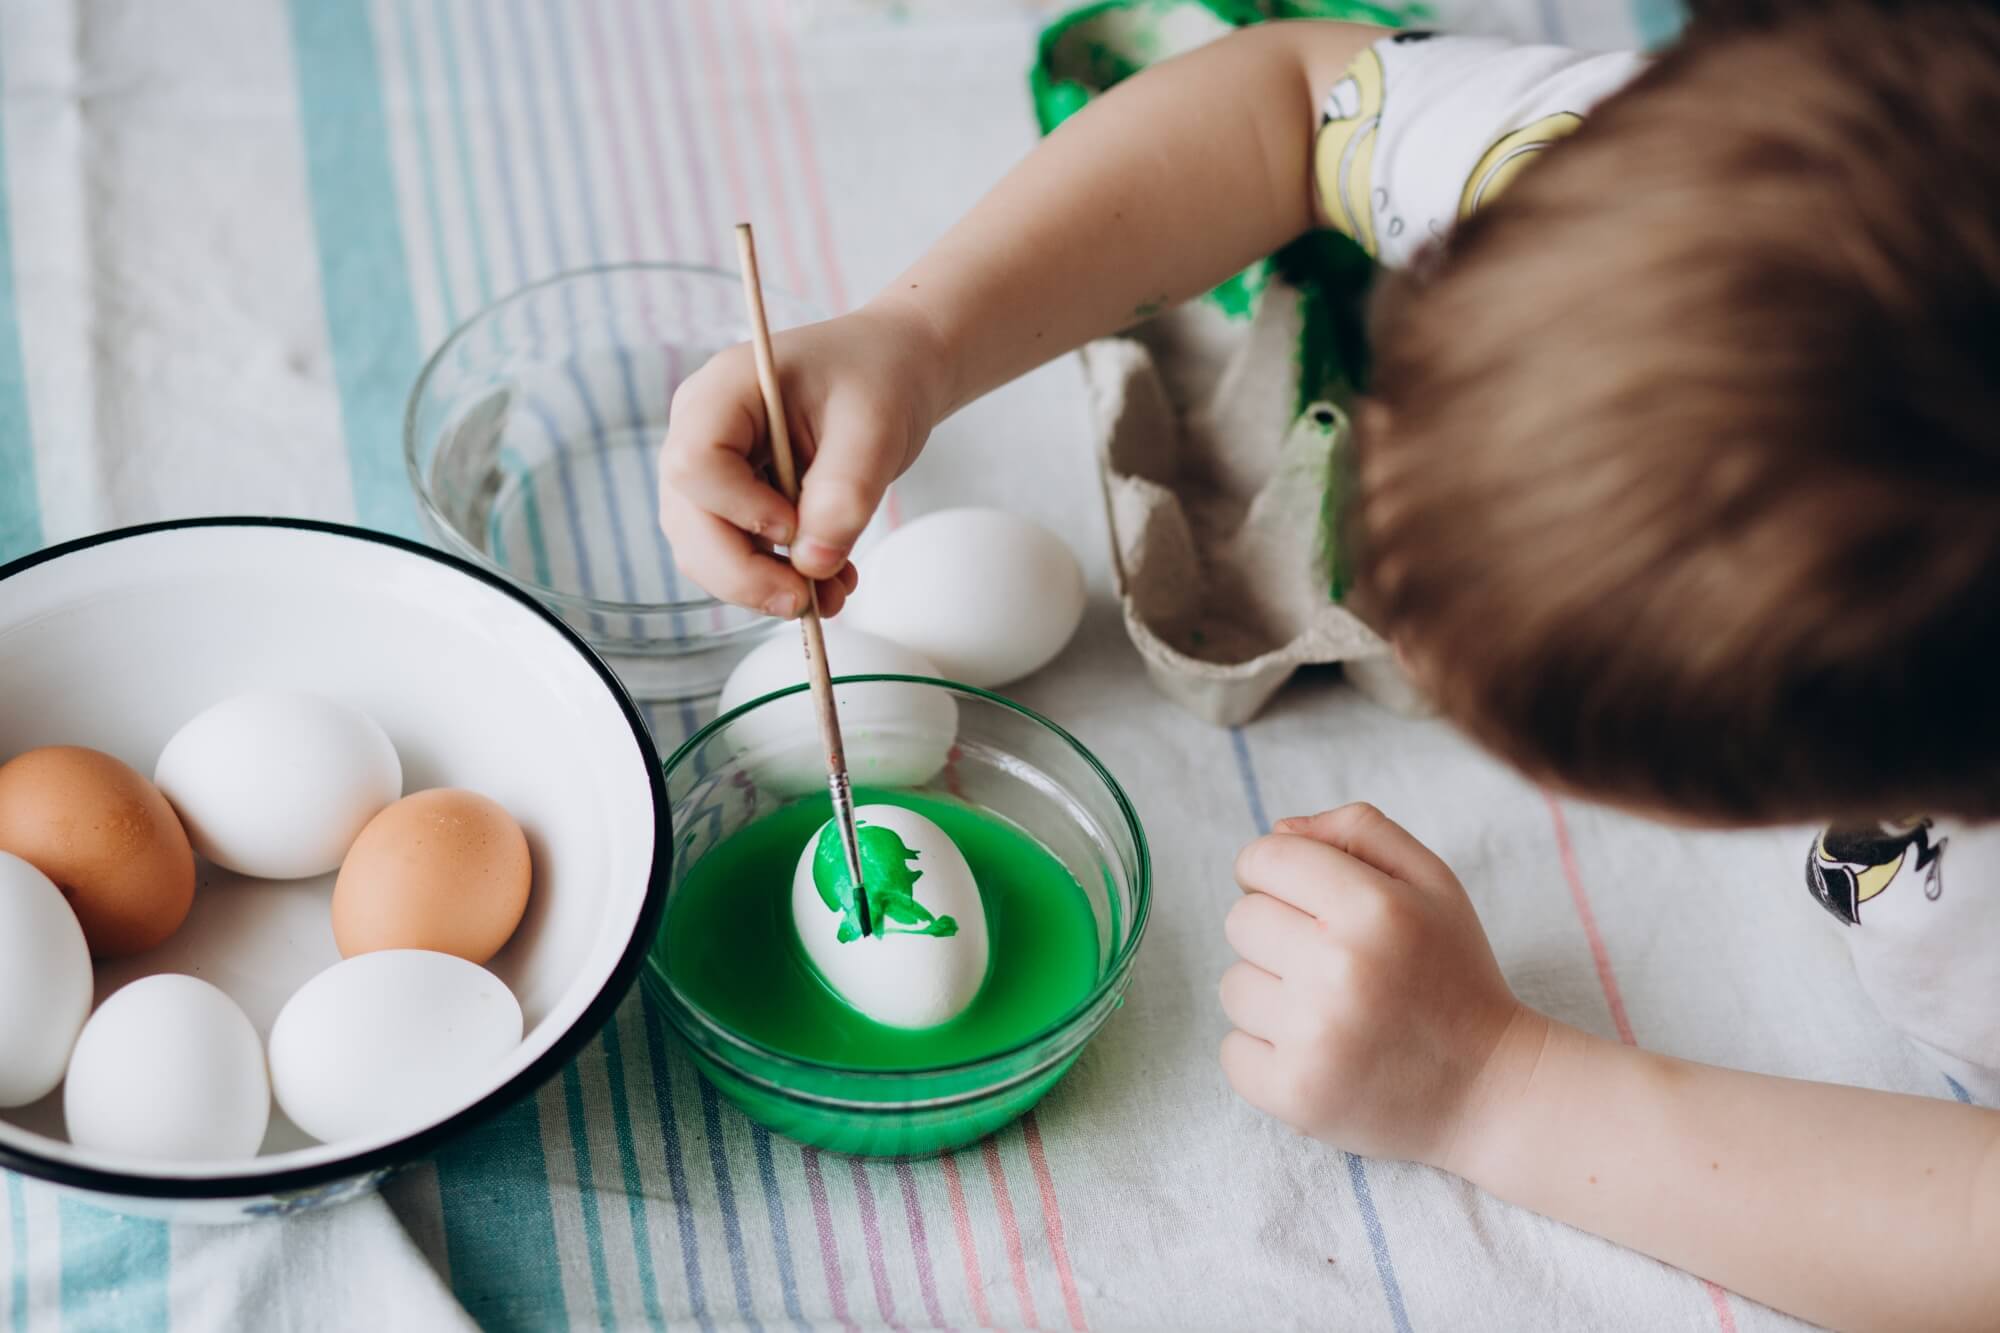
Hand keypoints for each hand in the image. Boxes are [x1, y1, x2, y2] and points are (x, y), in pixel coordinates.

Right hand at [657, 302, 946, 617]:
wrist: (892, 372)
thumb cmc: (879, 379)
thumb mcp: (875, 429)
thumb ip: (845, 494)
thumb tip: (812, 567)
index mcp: (724, 390)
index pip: (695, 464)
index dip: (740, 509)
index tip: (794, 527)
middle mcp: (700, 430)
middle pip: (688, 520)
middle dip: (743, 573)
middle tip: (807, 601)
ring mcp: (711, 470)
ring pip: (704, 549)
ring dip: (761, 585)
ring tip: (833, 593)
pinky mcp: (732, 501)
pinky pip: (734, 554)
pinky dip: (775, 579)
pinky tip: (828, 581)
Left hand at [1220, 803, 1540, 1169]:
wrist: (1491, 1089)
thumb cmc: (1454, 975)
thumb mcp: (1433, 882)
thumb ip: (1359, 832)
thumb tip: (1278, 830)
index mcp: (1374, 907)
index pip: (1263, 858)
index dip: (1273, 873)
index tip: (1300, 899)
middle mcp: (1340, 968)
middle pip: (1241, 920)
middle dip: (1277, 935)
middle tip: (1331, 964)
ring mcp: (1313, 1037)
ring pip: (1233, 986)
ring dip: (1272, 996)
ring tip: (1332, 1013)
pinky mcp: (1294, 1094)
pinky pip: (1231, 1050)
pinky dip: (1266, 1053)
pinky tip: (1320, 1055)